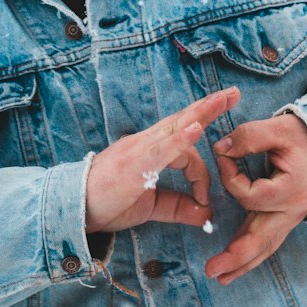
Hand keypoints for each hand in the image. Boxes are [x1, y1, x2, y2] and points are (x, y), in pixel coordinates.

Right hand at [85, 87, 239, 234]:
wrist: (72, 208)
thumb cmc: (108, 203)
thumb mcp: (150, 206)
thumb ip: (178, 207)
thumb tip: (206, 214)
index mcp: (149, 151)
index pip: (185, 147)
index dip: (202, 171)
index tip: (205, 198)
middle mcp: (145, 143)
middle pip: (182, 119)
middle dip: (209, 106)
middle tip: (234, 92)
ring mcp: (139, 149)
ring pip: (175, 126)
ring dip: (201, 113)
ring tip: (223, 99)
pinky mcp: (133, 162)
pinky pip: (160, 148)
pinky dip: (179, 139)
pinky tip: (196, 129)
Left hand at [206, 113, 306, 284]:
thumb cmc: (305, 138)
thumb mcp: (279, 128)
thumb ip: (249, 137)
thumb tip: (220, 150)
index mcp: (293, 188)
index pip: (251, 195)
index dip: (229, 176)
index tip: (222, 155)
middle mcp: (293, 210)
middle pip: (263, 239)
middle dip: (237, 256)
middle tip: (212, 270)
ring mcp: (289, 219)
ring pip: (264, 247)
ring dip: (241, 264)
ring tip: (219, 277)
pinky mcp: (283, 220)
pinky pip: (265, 242)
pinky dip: (249, 256)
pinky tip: (232, 268)